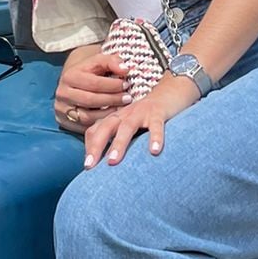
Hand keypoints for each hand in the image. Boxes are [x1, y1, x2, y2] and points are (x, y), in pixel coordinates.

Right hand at [53, 46, 129, 132]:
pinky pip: (84, 127)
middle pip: (90, 100)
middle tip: (127, 98)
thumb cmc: (89, 72)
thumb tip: (125, 70)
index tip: (126, 85)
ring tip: (121, 108)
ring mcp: (62, 109)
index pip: (94, 83)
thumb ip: (112, 61)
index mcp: (69, 76)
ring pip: (87, 117)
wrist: (72, 82)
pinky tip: (112, 119)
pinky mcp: (65, 122)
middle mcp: (63, 93)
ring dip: (108, 114)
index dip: (113, 85)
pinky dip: (100, 124)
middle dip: (112, 100)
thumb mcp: (98, 61)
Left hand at [82, 71, 200, 167]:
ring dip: (118, 144)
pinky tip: (154, 152)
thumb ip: (118, 140)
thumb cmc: (147, 116)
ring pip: (127, 127)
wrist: (170, 91)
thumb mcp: (129, 126)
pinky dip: (155, 137)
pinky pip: (156, 125)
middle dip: (96, 146)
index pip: (96, 130)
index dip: (89, 147)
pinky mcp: (159, 113)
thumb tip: (106, 165)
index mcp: (116, 118)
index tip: (87, 166)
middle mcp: (125, 114)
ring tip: (113, 162)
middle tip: (89, 166)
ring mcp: (141, 112)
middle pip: (106, 128)